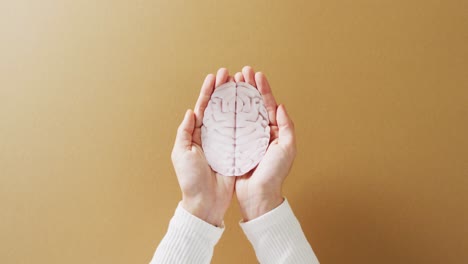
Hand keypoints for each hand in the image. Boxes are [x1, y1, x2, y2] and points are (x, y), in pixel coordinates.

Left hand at [171, 68, 235, 225]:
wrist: (206, 202)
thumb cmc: (190, 179)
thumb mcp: (181, 153)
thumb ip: (185, 131)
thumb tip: (191, 111)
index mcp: (197, 134)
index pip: (203, 107)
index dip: (209, 91)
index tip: (215, 76)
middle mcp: (212, 135)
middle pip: (219, 107)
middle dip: (224, 90)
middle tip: (230, 74)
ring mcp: (226, 142)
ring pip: (232, 116)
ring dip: (237, 100)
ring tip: (242, 84)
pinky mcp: (237, 151)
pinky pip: (243, 132)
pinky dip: (247, 118)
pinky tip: (252, 106)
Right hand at [234, 66, 296, 220]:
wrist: (259, 195)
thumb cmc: (275, 173)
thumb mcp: (287, 148)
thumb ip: (286, 126)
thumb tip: (281, 106)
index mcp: (274, 131)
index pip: (268, 104)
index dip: (262, 88)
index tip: (256, 74)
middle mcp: (260, 132)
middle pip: (253, 104)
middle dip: (247, 87)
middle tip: (241, 73)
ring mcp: (247, 138)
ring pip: (241, 112)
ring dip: (236, 96)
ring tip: (230, 82)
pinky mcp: (235, 145)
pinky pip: (230, 126)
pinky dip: (226, 113)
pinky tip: (221, 103)